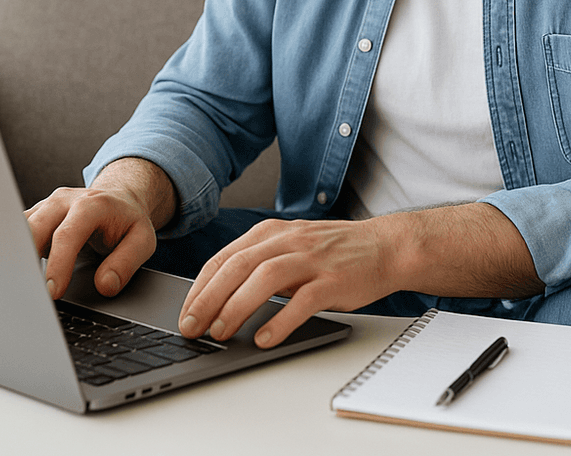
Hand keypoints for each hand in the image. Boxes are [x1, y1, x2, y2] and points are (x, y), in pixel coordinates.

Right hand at [24, 157, 176, 301]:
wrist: (119, 198)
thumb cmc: (128, 220)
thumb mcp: (142, 240)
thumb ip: (126, 263)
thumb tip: (105, 285)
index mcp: (91, 205)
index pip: (67, 235)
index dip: (58, 264)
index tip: (53, 292)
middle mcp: (64, 201)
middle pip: (34, 228)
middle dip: (27, 261)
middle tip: (29, 294)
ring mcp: (46, 206)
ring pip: (19, 229)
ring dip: (17, 257)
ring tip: (19, 286)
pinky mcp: (35, 214)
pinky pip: (16, 232)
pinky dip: (15, 253)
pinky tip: (18, 273)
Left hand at [178, 218, 393, 348]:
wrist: (386, 246)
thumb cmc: (334, 252)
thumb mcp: (290, 247)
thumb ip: (259, 263)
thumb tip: (218, 297)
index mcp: (272, 232)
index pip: (225, 258)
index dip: (200, 286)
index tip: (185, 312)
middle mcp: (289, 241)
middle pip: (239, 266)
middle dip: (209, 298)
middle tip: (191, 326)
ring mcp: (313, 260)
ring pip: (266, 278)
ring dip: (238, 306)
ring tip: (221, 332)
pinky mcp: (335, 281)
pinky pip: (303, 301)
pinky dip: (281, 320)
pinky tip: (265, 338)